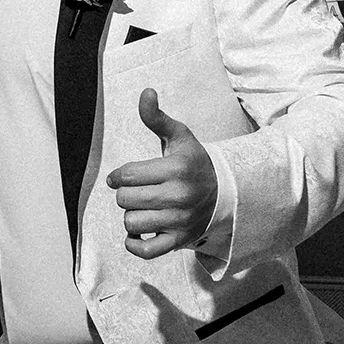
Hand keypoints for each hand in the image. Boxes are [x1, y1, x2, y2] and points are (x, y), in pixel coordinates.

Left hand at [106, 88, 217, 258]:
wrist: (225, 192)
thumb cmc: (194, 163)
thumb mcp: (178, 137)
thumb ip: (156, 117)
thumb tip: (146, 92)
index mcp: (176, 169)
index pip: (126, 175)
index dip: (118, 176)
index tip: (123, 177)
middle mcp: (179, 196)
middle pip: (124, 200)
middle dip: (125, 195)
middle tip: (137, 192)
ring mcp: (180, 221)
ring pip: (131, 223)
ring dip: (131, 217)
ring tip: (143, 208)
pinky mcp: (180, 241)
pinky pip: (145, 250)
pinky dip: (134, 244)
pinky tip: (138, 232)